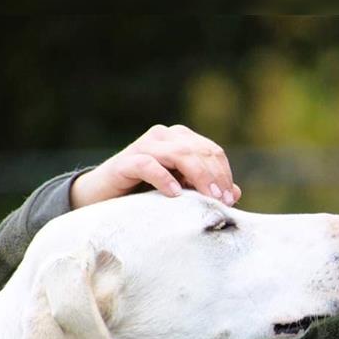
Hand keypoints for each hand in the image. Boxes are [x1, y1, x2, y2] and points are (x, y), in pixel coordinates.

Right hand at [69, 124, 241, 208]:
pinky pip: (148, 164)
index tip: (230, 199)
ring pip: (180, 154)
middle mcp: (164, 137)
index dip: (224, 174)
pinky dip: (164, 178)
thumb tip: (237, 192)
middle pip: (200, 151)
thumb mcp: (182, 192)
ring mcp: (144, 146)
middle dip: (215, 177)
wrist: (102, 199)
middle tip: (222, 201)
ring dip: (198, 177)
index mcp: (181, 140)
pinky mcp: (125, 161)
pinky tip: (175, 194)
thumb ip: (206, 190)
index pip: (212, 151)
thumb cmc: (145, 195)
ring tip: (207, 198)